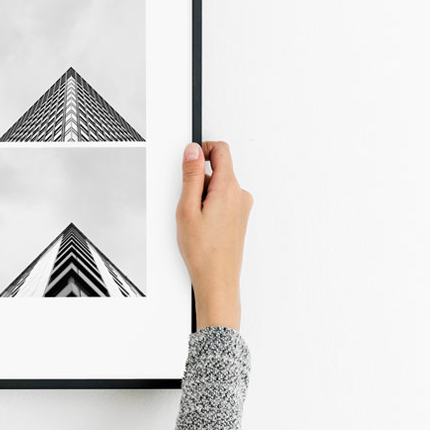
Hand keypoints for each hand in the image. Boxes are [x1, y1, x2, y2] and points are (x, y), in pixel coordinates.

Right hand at [176, 141, 252, 330]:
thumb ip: (191, 175)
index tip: (189, 158)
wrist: (217, 279)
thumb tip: (193, 151)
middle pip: (218, 169)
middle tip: (187, 202)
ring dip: (203, 195)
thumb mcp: (187, 208)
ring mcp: (241, 207)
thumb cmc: (204, 251)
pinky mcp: (239, 217)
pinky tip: (202, 225)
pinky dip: (210, 206)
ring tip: (194, 219)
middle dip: (198, 179)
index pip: (221, 150)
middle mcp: (240, 195)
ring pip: (218, 186)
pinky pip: (223, 200)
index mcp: (229, 188)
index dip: (203, 149)